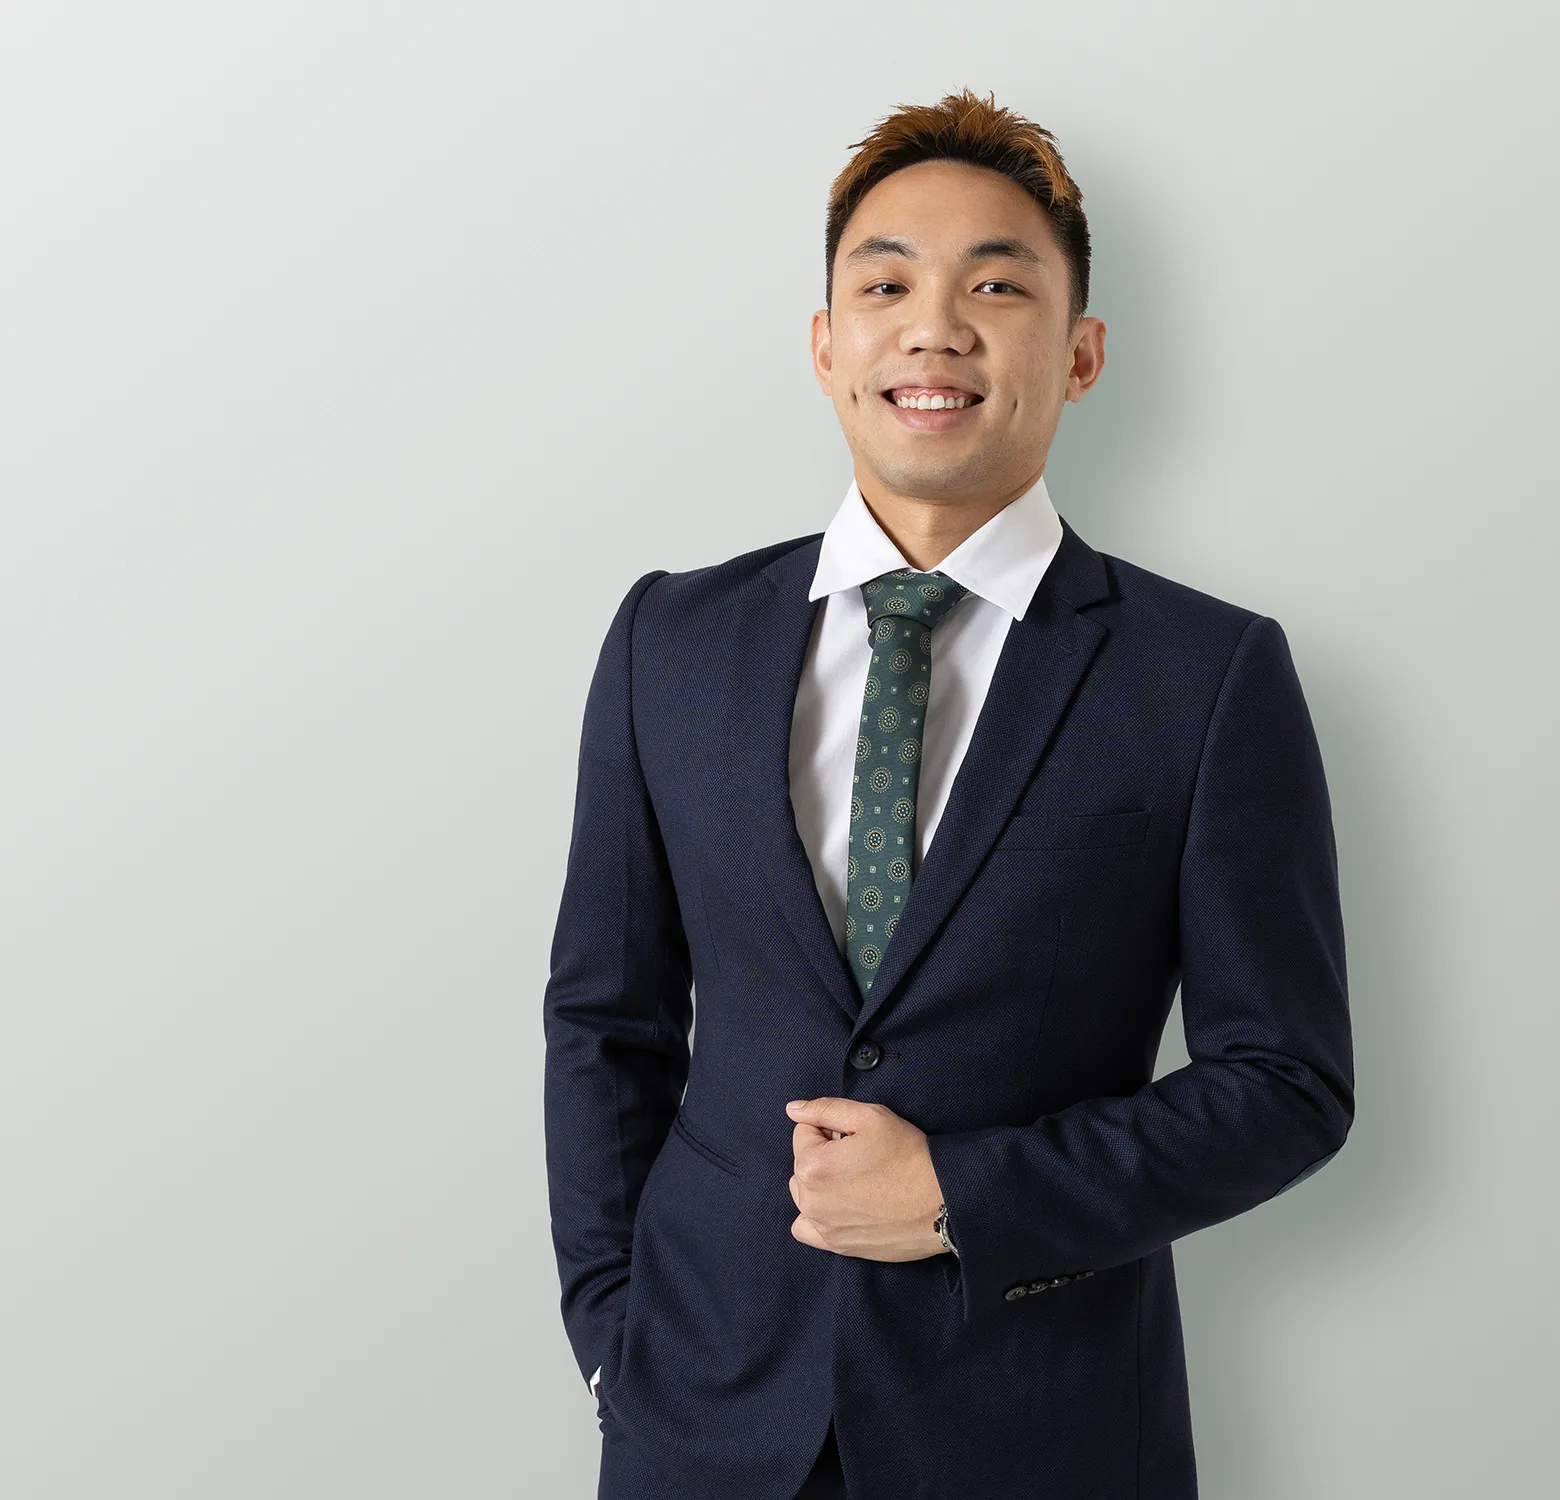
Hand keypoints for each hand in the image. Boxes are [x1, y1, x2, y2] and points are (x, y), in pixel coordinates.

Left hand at [784, 1097, 946, 1261]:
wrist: (942, 1203)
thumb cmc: (909, 1157)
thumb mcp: (870, 1117)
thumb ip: (824, 1108)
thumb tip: (793, 1110)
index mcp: (812, 1166)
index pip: (804, 1132)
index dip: (831, 1128)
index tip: (856, 1138)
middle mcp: (811, 1200)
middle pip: (803, 1162)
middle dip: (824, 1154)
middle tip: (862, 1157)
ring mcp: (823, 1227)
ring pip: (806, 1192)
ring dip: (822, 1182)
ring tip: (859, 1180)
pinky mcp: (838, 1246)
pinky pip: (807, 1228)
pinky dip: (817, 1215)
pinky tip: (842, 1206)